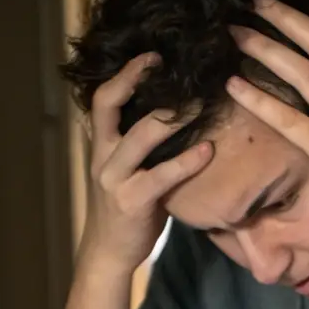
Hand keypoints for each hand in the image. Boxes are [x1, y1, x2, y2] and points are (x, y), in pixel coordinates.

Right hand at [81, 53, 211, 271]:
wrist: (109, 253)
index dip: (125, 73)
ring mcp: (114, 178)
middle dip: (138, 79)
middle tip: (174, 66)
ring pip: (141, 135)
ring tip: (201, 102)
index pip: (102, 98)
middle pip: (110, 104)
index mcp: (100, 145)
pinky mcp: (132, 201)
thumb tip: (173, 115)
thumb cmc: (127, 208)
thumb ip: (138, 144)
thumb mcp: (125, 170)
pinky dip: (187, 161)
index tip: (152, 55)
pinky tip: (208, 150)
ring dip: (173, 116)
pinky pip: (162, 175)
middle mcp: (102, 156)